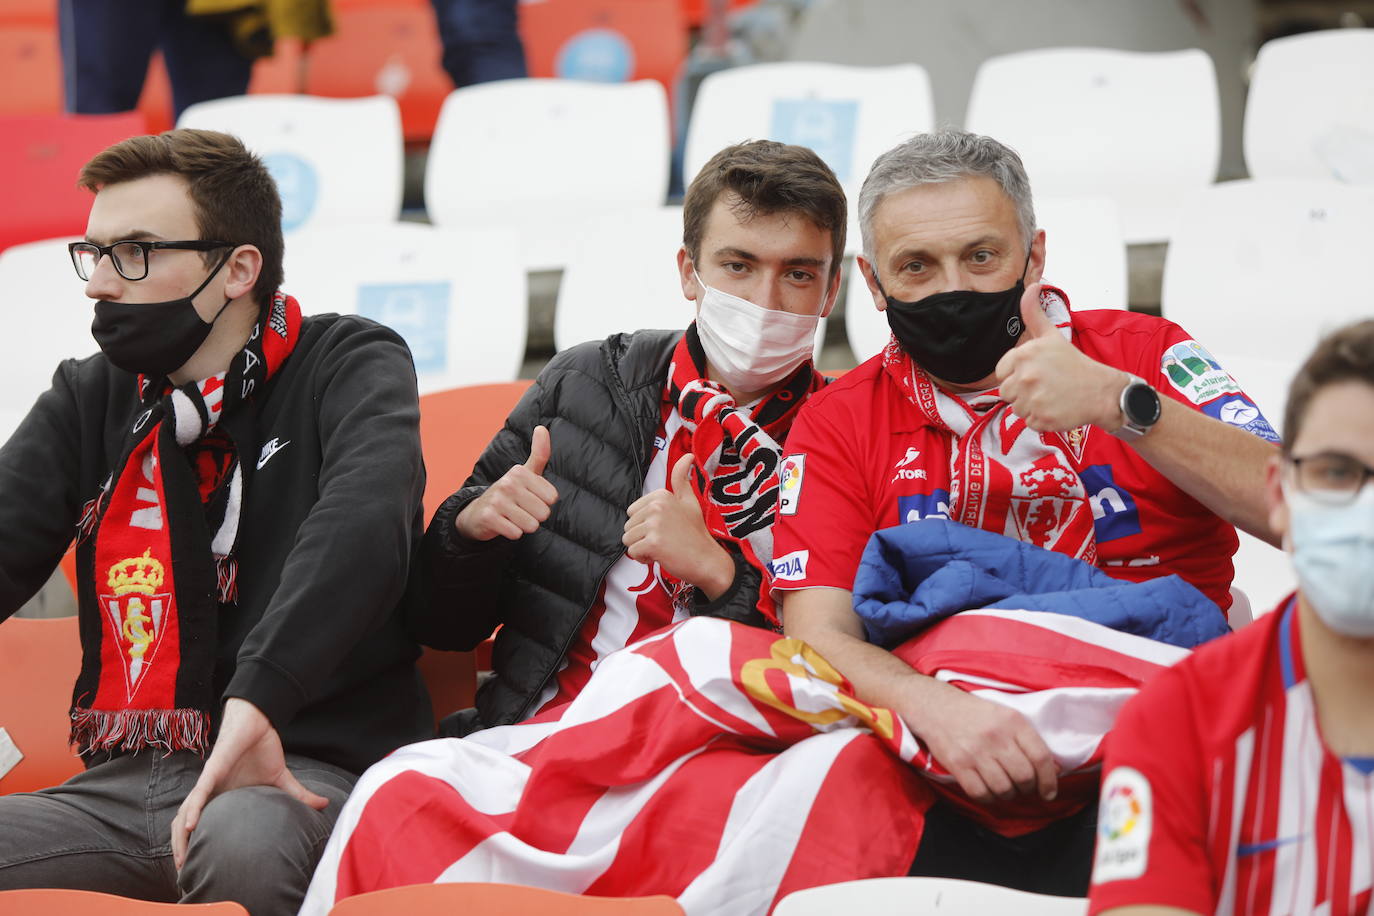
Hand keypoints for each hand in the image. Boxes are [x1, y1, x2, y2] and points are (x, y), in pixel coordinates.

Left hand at [170, 698, 327, 868]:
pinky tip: (191, 825)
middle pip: (184, 825)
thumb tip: (324, 804)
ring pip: (186, 812)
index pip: (201, 826)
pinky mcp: (212, 770)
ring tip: (181, 858)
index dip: (194, 846)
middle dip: (180, 849)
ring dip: (180, 836)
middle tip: (182, 872)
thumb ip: (298, 795)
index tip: (195, 868)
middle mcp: (211, 793)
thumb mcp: (281, 778)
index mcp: (223, 797)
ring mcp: (209, 782)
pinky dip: (193, 809)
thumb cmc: (262, 749)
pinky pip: (200, 793)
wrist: (258, 722)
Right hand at [455, 425, 559, 540]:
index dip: (544, 503)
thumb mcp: (526, 472)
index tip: (530, 498)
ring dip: (524, 526)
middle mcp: (508, 483)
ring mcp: (497, 500)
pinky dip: (513, 533)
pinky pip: (516, 533)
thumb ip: (539, 453)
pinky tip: (504, 524)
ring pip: (531, 525)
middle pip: (543, 513)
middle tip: (521, 510)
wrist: (479, 513)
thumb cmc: (510, 493)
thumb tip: (542, 428)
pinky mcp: (489, 517)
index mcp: (520, 472)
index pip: (552, 498)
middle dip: (535, 516)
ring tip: (513, 517)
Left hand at [622, 454, 733, 598]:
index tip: (665, 527)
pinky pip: (633, 552)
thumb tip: (688, 455)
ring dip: (642, 548)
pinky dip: (644, 559)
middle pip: (628, 526)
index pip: (632, 512)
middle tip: (665, 540)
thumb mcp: (689, 501)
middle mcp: (657, 506)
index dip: (645, 524)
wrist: (707, 560)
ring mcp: (655, 524)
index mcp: (662, 495)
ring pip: (628, 539)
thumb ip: (681, 479)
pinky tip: (662, 556)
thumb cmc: (696, 533)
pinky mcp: (653, 542)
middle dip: (642, 537)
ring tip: (663, 548)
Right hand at [905, 681, 1057, 804]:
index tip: (1049, 792)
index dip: (1049, 781)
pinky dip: (988, 798)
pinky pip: (980, 793)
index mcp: (1013, 722)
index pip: (1041, 757)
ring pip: (1004, 789)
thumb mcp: (1005, 716)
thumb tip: (1053, 769)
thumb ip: (1028, 740)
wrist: (935, 706)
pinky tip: (988, 791)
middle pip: (1024, 777)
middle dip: (1028, 790)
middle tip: (1024, 789)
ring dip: (1008, 795)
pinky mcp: (957, 764)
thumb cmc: (974, 713)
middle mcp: (996, 736)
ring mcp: (975, 751)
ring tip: (1005, 788)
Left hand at [995, 284, 1128, 432]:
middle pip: (1006, 392)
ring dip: (1031, 406)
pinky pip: (1028, 423)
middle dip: (1023, 392)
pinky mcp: (1041, 418)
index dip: (1017, 375)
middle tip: (1046, 386)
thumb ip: (1034, 313)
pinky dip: (1041, 420)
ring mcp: (1033, 399)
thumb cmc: (1074, 364)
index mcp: (1023, 355)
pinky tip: (1056, 409)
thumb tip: (1032, 286)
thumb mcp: (1052, 336)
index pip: (1001, 373)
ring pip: (1016, 409)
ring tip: (1052, 397)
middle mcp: (1026, 376)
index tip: (1037, 373)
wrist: (1102, 391)